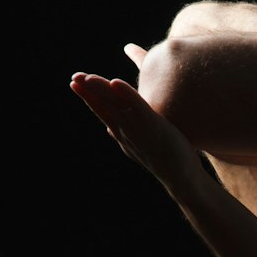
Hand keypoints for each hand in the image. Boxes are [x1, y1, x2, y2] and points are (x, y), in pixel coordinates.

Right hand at [70, 45, 203, 198]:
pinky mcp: (154, 128)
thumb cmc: (165, 160)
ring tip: (88, 78)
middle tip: (73, 77)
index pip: (102, 111)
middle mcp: (126, 132)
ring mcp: (138, 130)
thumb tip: (109, 129)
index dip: (88, 97)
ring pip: (115, 107)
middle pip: (104, 108)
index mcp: (123, 134)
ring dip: (101, 91)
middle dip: (88, 92)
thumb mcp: (138, 145)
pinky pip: (138, 109)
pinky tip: (116, 82)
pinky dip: (126, 95)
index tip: (75, 83)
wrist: (182, 179)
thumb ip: (124, 134)